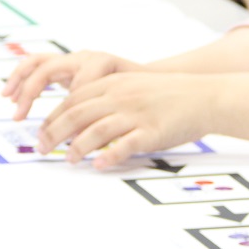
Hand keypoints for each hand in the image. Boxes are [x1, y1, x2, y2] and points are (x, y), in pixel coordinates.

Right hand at [2, 51, 144, 119]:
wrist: (147, 77)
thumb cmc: (140, 90)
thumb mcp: (130, 104)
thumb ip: (109, 117)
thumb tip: (84, 137)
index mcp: (100, 63)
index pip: (75, 84)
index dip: (70, 109)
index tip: (67, 131)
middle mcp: (83, 58)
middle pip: (48, 68)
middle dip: (32, 91)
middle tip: (20, 115)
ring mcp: (73, 60)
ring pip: (38, 62)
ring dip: (20, 80)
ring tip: (9, 99)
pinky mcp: (66, 67)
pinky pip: (38, 67)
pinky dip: (22, 79)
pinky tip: (13, 97)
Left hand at [35, 73, 213, 169]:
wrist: (206, 96)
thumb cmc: (170, 95)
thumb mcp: (134, 87)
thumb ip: (108, 98)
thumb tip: (80, 120)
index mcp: (114, 84)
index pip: (73, 100)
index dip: (53, 117)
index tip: (42, 133)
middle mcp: (121, 96)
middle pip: (76, 114)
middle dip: (54, 133)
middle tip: (42, 149)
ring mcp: (136, 113)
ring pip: (95, 130)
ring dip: (76, 147)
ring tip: (68, 160)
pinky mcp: (152, 131)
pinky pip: (125, 145)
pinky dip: (109, 155)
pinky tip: (99, 164)